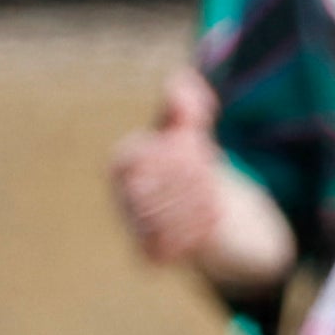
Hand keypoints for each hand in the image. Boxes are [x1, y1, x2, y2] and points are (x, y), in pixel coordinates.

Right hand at [108, 62, 293, 293]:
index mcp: (123, 162)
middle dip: (183, 184)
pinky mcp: (147, 253)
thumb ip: (187, 103)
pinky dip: (188, 238)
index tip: (203, 148)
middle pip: (145, 191)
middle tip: (213, 179)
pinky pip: (160, 251)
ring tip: (215, 201)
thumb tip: (181, 82)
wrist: (203, 205)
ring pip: (153, 222)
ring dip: (189, 211)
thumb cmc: (189, 158)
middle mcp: (120, 196)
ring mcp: (131, 226)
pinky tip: (211, 223)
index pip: (136, 158)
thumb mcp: (191, 127)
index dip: (171, 154)